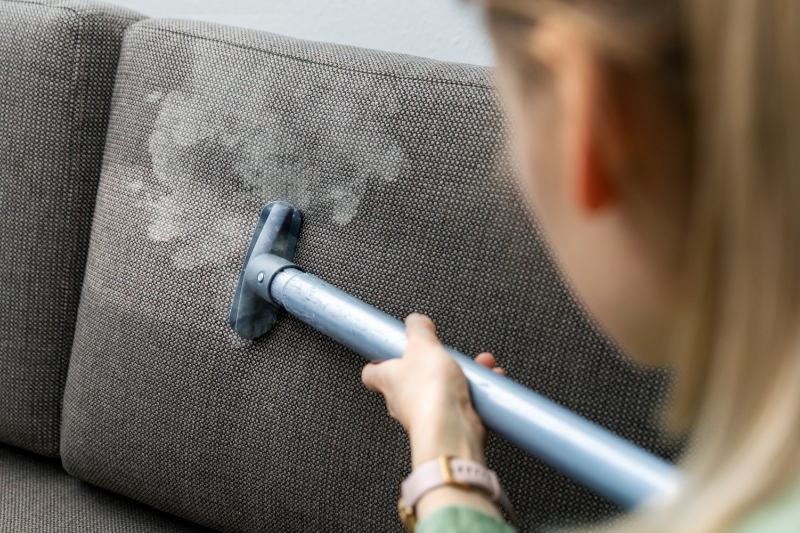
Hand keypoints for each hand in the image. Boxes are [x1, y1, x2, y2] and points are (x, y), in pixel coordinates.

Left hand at [361, 313, 505, 520]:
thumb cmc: (430, 393)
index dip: (378, 361)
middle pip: (412, 378)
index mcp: (389, 380)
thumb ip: (418, 330)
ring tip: (475, 366)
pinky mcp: (449, 423)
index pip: (372, 372)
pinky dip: (477, 391)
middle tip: (443, 354)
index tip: (385, 352)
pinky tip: (487, 384)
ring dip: (461, 375)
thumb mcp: (423, 345)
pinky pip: (462, 402)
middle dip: (432, 363)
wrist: (453, 429)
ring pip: (441, 389)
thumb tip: (414, 320)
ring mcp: (426, 414)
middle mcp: (404, 400)